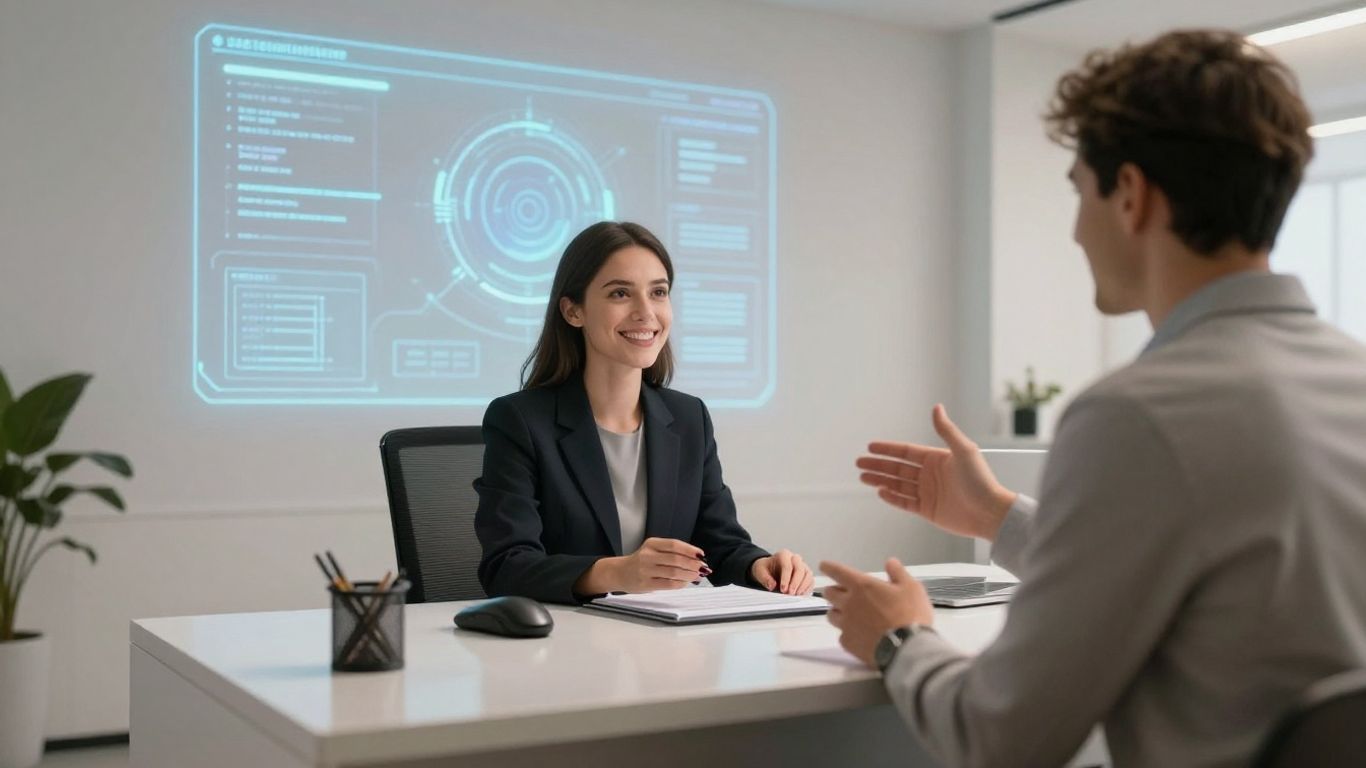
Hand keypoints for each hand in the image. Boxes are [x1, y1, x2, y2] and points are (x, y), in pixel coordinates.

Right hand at [615, 537, 707, 592]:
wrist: (620, 573)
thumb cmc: (641, 561)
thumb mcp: (653, 550)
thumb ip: (671, 553)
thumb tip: (696, 559)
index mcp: (651, 544)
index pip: (674, 544)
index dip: (690, 550)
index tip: (701, 555)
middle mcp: (647, 555)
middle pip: (676, 559)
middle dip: (693, 564)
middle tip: (702, 567)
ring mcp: (646, 570)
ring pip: (674, 572)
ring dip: (689, 574)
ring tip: (697, 575)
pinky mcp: (646, 584)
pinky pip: (668, 584)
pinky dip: (680, 584)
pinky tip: (685, 582)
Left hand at [749, 549, 813, 593]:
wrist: (770, 569)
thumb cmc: (766, 569)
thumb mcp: (760, 571)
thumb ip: (765, 578)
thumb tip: (772, 585)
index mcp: (783, 555)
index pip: (787, 565)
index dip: (786, 578)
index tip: (783, 589)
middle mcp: (795, 559)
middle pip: (800, 569)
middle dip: (795, 583)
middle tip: (790, 593)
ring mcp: (802, 566)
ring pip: (808, 574)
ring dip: (802, 586)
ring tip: (795, 595)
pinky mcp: (806, 575)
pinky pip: (811, 581)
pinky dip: (807, 589)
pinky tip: (800, 595)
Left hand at [820, 558, 932, 668]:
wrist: (906, 649)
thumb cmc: (910, 615)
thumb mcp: (911, 588)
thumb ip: (898, 573)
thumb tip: (890, 562)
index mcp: (861, 586)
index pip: (837, 572)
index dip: (829, 567)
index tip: (824, 566)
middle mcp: (848, 603)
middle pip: (829, 593)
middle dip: (833, 591)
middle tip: (841, 593)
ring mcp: (846, 624)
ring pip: (831, 614)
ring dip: (837, 611)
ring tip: (847, 614)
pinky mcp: (848, 643)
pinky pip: (842, 635)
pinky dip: (847, 633)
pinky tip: (857, 635)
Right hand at [856, 404, 1016, 540]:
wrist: (989, 513)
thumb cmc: (981, 481)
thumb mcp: (964, 450)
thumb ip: (946, 430)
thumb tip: (937, 407)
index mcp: (936, 459)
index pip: (906, 452)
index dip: (888, 449)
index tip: (871, 447)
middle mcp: (930, 475)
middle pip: (897, 468)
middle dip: (878, 465)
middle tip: (860, 463)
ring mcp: (928, 493)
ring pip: (897, 485)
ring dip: (880, 480)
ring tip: (863, 477)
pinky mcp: (928, 510)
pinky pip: (904, 502)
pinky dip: (891, 497)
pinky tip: (880, 491)